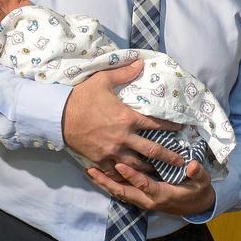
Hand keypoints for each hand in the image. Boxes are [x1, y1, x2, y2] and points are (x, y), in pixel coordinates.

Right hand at [62, 60, 182, 177]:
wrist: (59, 115)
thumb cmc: (82, 97)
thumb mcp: (103, 80)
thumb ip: (124, 73)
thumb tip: (140, 62)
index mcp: (127, 118)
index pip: (155, 125)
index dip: (170, 128)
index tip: (181, 130)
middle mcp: (123, 137)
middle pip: (152, 150)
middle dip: (168, 157)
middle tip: (181, 162)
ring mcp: (112, 151)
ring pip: (137, 165)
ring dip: (150, 168)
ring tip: (160, 171)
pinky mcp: (100, 160)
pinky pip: (117, 172)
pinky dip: (126, 176)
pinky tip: (133, 178)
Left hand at [86, 159, 215, 215]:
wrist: (197, 207)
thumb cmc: (198, 191)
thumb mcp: (203, 182)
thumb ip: (198, 173)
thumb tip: (192, 166)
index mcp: (162, 194)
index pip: (143, 185)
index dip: (132, 176)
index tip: (119, 165)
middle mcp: (149, 200)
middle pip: (123, 192)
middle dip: (107, 182)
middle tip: (91, 170)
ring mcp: (143, 201)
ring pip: (120, 194)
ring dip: (105, 183)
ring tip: (90, 172)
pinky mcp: (141, 198)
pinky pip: (123, 193)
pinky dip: (111, 185)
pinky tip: (101, 175)